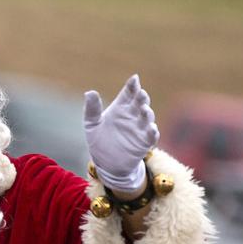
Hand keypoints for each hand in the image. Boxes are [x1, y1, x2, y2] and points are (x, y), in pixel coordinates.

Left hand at [83, 74, 159, 192]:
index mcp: (120, 107)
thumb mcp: (91, 125)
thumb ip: (91, 109)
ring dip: (147, 112)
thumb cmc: (98, 141)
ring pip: (148, 117)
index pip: (129, 93)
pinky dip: (152, 132)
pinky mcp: (145, 142)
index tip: (134, 79)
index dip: (132, 86)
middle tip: (140, 94)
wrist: (106, 164)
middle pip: (140, 102)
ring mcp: (140, 128)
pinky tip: (151, 129)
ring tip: (143, 109)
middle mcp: (133, 115)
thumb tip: (89, 92)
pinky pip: (152, 136)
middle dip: (142, 97)